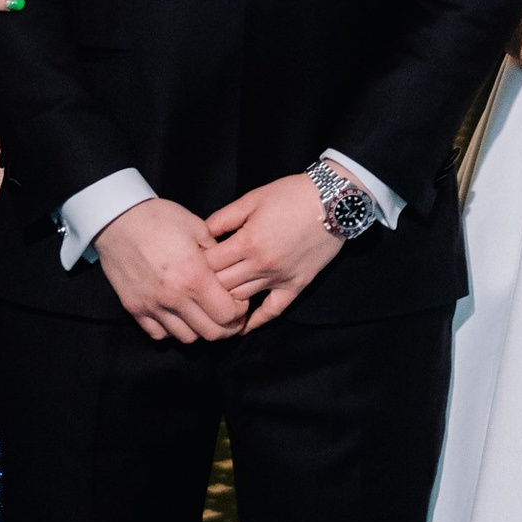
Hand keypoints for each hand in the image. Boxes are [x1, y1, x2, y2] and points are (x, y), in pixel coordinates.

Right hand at [94, 195, 249, 345]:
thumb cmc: (159, 218)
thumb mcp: (198, 228)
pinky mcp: (134, 308)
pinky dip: (172, 330)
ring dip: (200, 329)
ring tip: (202, 314)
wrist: (117, 219)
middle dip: (226, 327)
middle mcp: (174, 297)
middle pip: (210, 333)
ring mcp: (152, 306)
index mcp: (194, 277)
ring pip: (186, 338)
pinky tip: (177, 314)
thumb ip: (218, 254)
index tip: (239, 301)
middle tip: (227, 314)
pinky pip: (159, 334)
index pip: (227, 314)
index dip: (239, 311)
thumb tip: (231, 272)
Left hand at [200, 172, 343, 328]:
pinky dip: (255, 322)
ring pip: (241, 300)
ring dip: (224, 302)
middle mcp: (261, 265)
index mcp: (247, 242)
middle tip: (195, 283)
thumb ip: (223, 218)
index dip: (194, 264)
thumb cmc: (291, 195)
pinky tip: (240, 327)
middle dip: (204, 284)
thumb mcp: (252, 199)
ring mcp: (279, 278)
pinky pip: (273, 311)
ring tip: (210, 302)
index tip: (188, 263)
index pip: (209, 264)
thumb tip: (200, 234)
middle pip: (221, 285)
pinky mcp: (296, 285)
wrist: (333, 201)